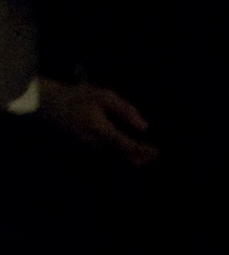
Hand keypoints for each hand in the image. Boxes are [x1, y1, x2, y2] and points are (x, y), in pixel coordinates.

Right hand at [35, 80, 157, 166]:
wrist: (46, 103)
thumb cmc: (77, 96)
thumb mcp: (105, 97)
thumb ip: (125, 111)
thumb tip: (144, 126)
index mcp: (102, 130)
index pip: (125, 145)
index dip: (142, 150)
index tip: (156, 152)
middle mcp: (95, 141)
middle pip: (119, 153)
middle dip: (136, 157)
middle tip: (153, 158)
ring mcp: (86, 143)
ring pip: (111, 153)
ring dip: (127, 156)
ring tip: (144, 157)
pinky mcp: (81, 141)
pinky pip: (104, 150)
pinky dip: (117, 151)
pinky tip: (124, 149)